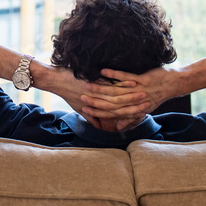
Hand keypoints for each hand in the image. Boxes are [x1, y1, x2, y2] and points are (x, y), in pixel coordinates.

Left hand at [35, 63, 150, 121]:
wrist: (56, 81)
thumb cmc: (69, 94)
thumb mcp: (80, 108)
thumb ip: (91, 118)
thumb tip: (98, 127)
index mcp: (95, 108)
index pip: (115, 114)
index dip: (129, 115)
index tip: (142, 113)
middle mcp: (98, 100)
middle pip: (120, 105)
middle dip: (135, 104)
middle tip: (148, 103)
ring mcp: (96, 89)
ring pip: (118, 93)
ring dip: (132, 93)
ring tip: (144, 92)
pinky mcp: (94, 78)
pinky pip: (109, 80)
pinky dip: (123, 81)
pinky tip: (133, 79)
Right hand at [80, 66, 181, 119]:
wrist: (173, 84)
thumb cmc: (157, 96)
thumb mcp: (143, 109)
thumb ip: (129, 118)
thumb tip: (118, 127)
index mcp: (132, 109)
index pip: (111, 113)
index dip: (97, 112)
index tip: (84, 109)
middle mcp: (133, 102)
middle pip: (110, 103)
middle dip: (94, 100)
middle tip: (81, 97)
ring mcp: (137, 91)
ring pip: (115, 91)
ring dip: (100, 88)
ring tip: (87, 85)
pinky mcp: (141, 80)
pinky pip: (125, 77)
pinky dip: (113, 74)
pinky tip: (102, 71)